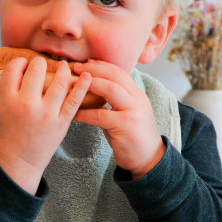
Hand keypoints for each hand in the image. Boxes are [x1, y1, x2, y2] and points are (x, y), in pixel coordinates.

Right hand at [0, 57, 92, 193]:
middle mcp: (27, 104)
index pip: (14, 68)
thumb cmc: (10, 132)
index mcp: (9, 99)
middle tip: (44, 64)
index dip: (20, 62)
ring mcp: (46, 113)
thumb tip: (26, 68)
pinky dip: (83, 86)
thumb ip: (12, 88)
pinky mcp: (61, 122)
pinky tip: (87, 77)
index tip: (25, 64)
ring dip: (63, 69)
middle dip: (41, 62)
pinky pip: (75, 100)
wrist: (18, 159)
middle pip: (37, 70)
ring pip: (60, 81)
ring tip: (63, 66)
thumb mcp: (3, 107)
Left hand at [71, 60, 165, 178]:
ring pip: (111, 89)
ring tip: (73, 84)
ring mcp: (133, 111)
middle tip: (75, 68)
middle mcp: (138, 99)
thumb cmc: (132, 138)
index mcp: (137, 94)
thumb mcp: (125, 114)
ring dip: (90, 84)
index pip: (119, 72)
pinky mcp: (126, 126)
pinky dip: (85, 113)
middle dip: (93, 70)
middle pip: (115, 76)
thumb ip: (113, 102)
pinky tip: (73, 113)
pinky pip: (101, 115)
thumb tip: (91, 91)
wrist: (148, 160)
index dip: (101, 65)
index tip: (86, 62)